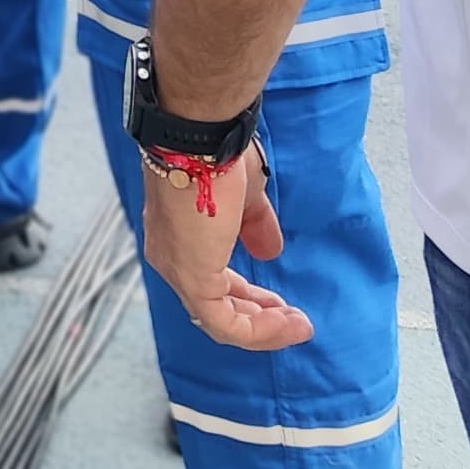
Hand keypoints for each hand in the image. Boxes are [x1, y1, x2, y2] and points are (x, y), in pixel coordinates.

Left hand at [138, 146, 313, 352]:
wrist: (199, 138)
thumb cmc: (217, 152)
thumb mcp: (245, 195)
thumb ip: (256, 226)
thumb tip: (272, 251)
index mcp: (179, 234)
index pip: (210, 278)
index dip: (246, 294)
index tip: (278, 301)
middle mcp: (171, 257)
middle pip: (214, 304)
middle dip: (257, 314)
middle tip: (292, 317)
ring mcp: (179, 271)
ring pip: (219, 320)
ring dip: (263, 328)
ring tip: (298, 326)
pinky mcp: (193, 280)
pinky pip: (227, 324)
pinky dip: (260, 330)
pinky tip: (289, 324)